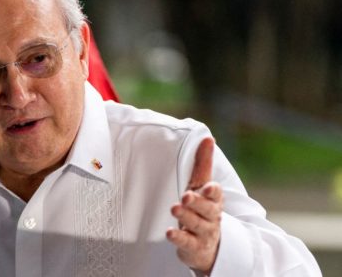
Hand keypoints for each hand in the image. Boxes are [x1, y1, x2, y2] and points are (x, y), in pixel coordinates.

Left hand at [166, 138, 222, 274]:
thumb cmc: (202, 209)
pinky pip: (187, 242)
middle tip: (186, 196)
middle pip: (207, 210)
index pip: (216, 195)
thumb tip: (208, 138)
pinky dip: (178, 237)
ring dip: (186, 217)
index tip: (208, 187)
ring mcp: (203, 233)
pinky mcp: (193, 246)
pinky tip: (169, 232)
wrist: (208, 245)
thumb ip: (203, 164)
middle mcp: (211, 217)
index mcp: (214, 200)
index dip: (213, 191)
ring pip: (197, 225)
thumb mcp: (201, 186)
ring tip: (175, 208)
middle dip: (198, 203)